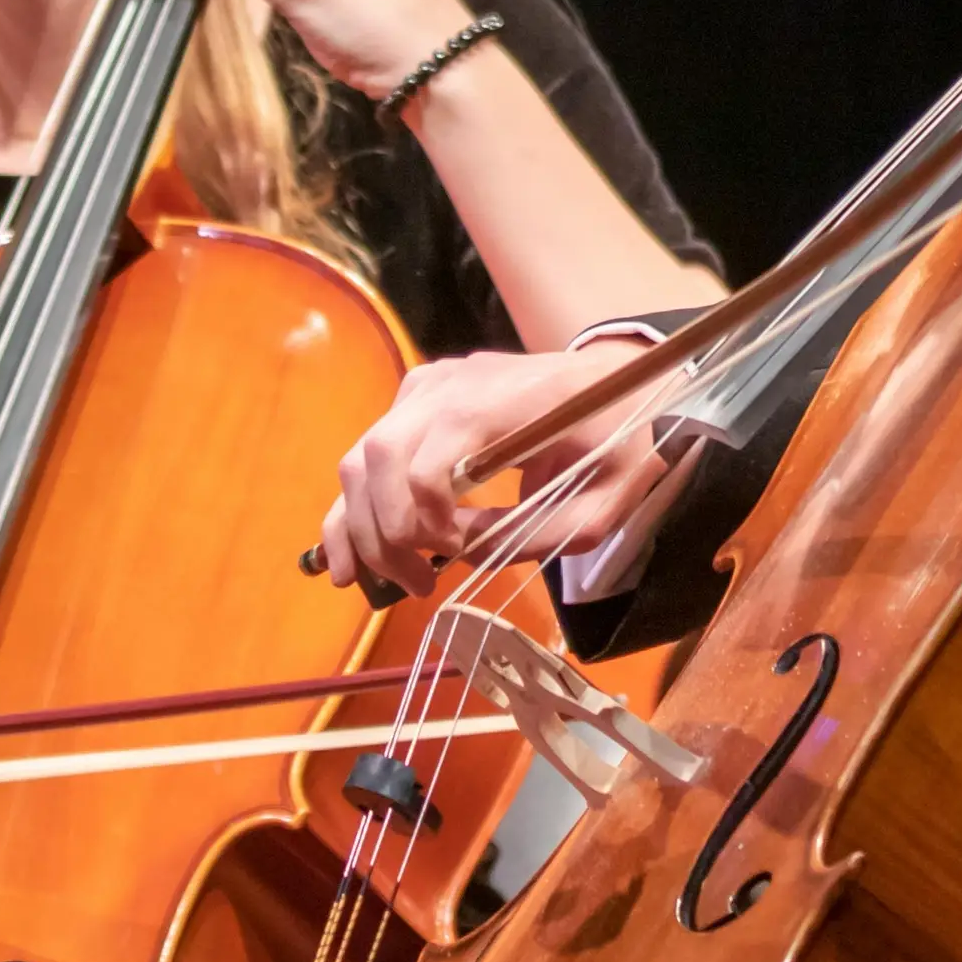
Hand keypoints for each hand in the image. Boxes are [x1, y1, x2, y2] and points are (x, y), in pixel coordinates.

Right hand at [316, 342, 674, 596]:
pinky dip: (352, 505)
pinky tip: (344, 556)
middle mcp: (447, 386)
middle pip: (379, 462)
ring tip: (382, 581)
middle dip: (386, 535)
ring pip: (361, 457)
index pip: (426, 469)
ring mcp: (427, 385)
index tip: (458, 555)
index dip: (431, 526)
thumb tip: (464, 557)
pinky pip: (367, 450)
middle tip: (419, 584)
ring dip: (360, 526)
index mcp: (496, 405)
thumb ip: (536, 533)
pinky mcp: (418, 394)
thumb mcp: (603, 500)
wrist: (615, 376)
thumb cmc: (618, 436)